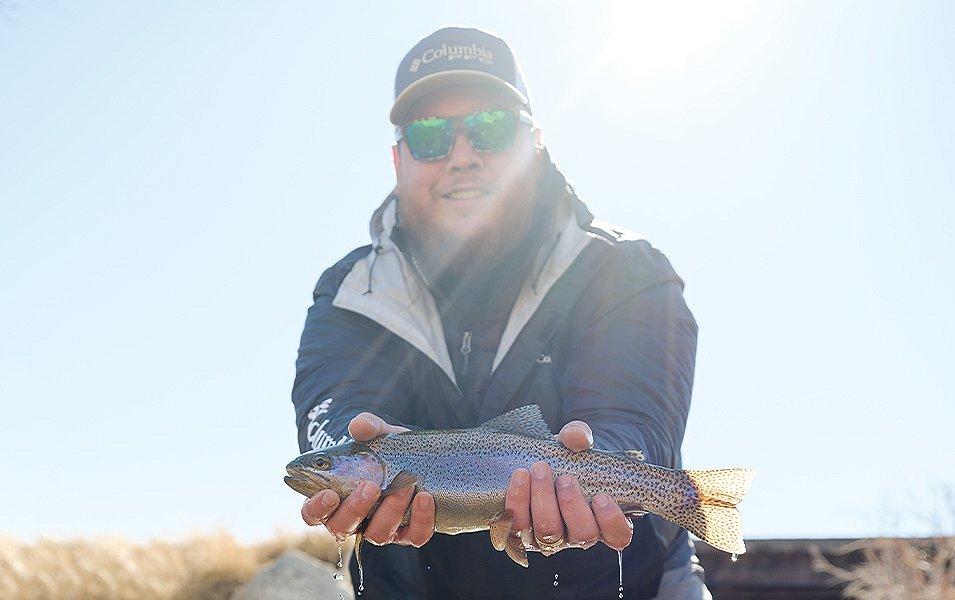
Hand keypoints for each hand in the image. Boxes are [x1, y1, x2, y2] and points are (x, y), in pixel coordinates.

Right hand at [300, 412, 435, 546]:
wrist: (415, 456)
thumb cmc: (384, 448)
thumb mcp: (376, 433)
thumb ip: (366, 426)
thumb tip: (359, 426)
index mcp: (334, 499)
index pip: (313, 514)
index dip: (317, 508)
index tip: (329, 494)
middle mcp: (354, 520)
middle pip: (343, 528)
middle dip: (356, 508)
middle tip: (370, 487)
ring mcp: (381, 529)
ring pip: (379, 534)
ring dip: (391, 511)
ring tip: (404, 486)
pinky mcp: (409, 533)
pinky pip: (414, 536)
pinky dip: (421, 520)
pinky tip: (424, 498)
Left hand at [505, 420, 633, 554]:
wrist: (534, 463)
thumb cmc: (566, 458)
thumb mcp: (575, 444)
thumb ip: (579, 436)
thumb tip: (576, 436)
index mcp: (602, 519)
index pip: (618, 536)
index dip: (612, 521)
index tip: (601, 497)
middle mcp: (577, 535)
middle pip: (582, 535)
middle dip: (573, 505)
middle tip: (565, 478)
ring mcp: (549, 540)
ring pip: (548, 534)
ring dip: (543, 501)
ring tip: (538, 470)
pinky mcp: (521, 535)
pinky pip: (517, 529)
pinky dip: (516, 504)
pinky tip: (519, 478)